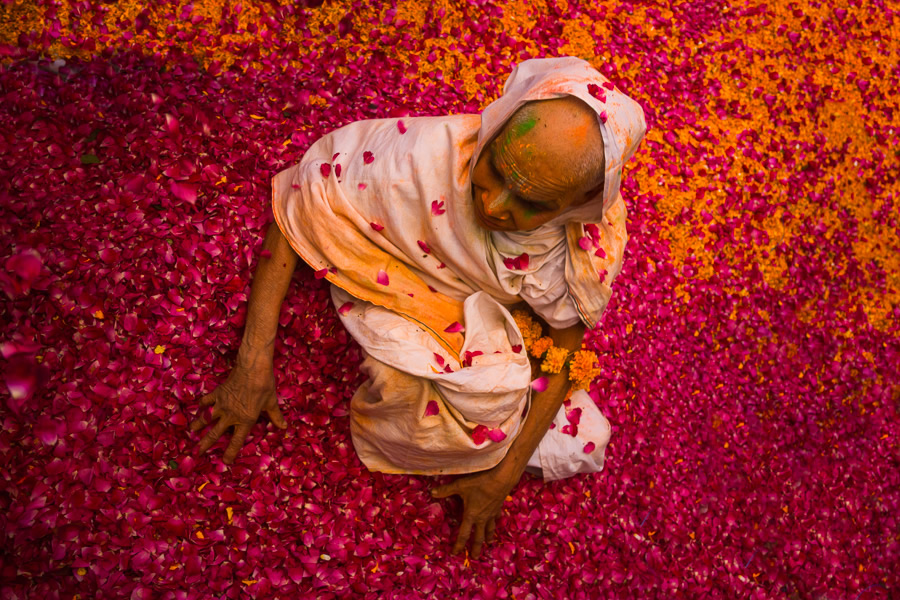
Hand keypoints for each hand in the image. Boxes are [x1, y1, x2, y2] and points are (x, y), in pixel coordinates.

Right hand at [189, 349, 286, 463]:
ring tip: (191, 432)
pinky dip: (201, 406)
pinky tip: (197, 409)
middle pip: (214, 434)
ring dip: (198, 426)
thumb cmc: (264, 386)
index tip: (225, 461)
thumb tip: (284, 427)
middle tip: (197, 453)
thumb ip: (275, 417)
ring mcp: (222, 404)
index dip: (230, 453)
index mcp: (245, 420)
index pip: (236, 441)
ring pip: (206, 418)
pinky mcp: (217, 393)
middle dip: (205, 444)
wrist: (253, 368)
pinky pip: (206, 401)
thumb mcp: (271, 403)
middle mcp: (231, 415)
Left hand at [431, 465, 519, 557]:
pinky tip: (497, 521)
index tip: (455, 553)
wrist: (502, 480)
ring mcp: (492, 514)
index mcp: (471, 515)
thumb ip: (446, 490)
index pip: (463, 534)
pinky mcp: (498, 508)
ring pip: (490, 529)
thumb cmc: (480, 483)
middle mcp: (482, 518)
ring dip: (488, 537)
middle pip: (478, 537)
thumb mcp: (460, 485)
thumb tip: (431, 493)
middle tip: (475, 557)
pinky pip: (497, 517)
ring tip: (489, 543)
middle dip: (476, 548)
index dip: (458, 545)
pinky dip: (496, 521)